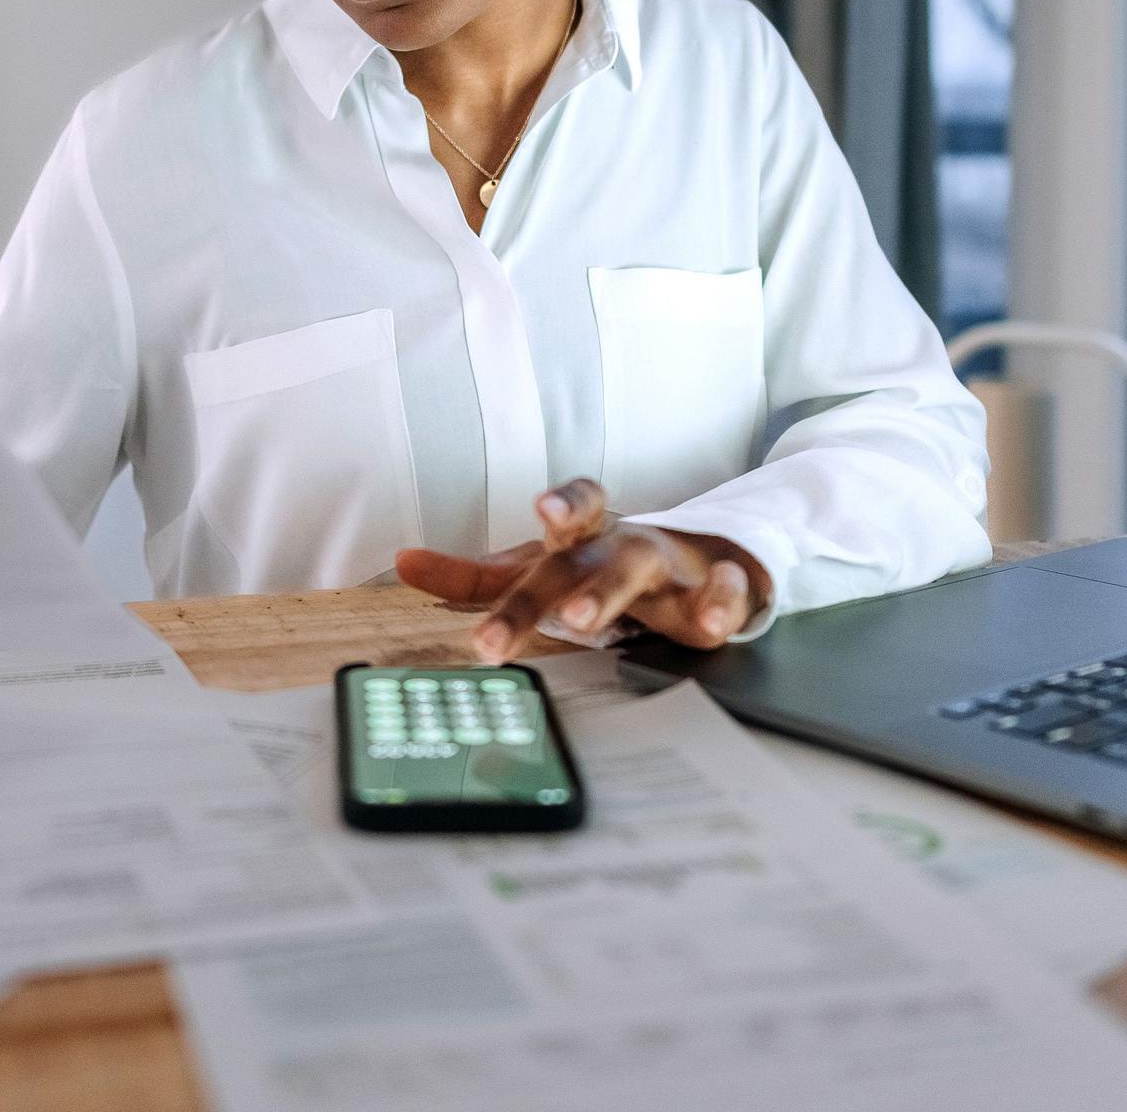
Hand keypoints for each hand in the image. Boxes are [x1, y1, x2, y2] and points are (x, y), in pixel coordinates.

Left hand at [393, 476, 769, 658]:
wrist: (693, 566)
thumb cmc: (596, 566)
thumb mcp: (536, 569)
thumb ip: (474, 574)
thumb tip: (402, 563)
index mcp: (581, 535)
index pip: (573, 505)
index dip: (560, 503)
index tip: (540, 508)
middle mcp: (620, 542)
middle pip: (591, 549)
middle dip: (566, 578)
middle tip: (550, 612)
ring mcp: (668, 565)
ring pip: (642, 564)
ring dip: (612, 589)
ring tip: (584, 621)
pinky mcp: (710, 595)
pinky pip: (725, 593)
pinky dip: (723, 603)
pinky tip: (715, 624)